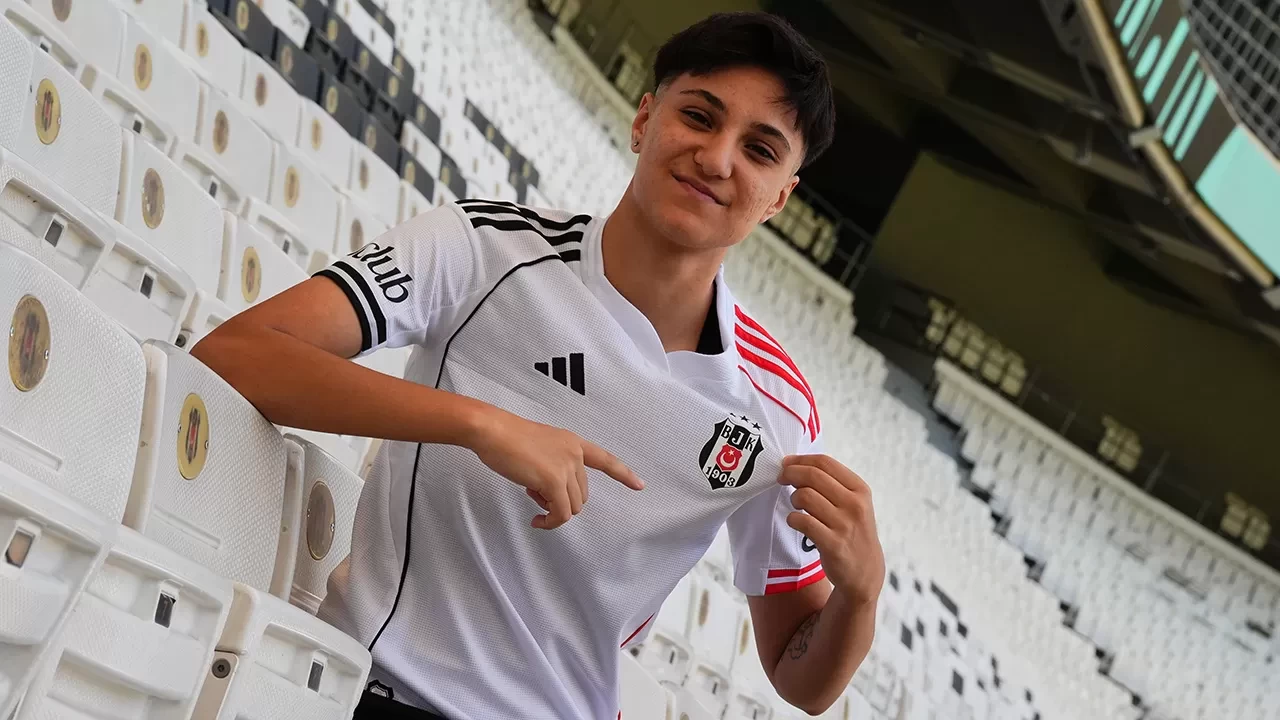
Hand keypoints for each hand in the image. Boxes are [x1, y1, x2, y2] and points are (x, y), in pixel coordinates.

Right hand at [467, 406, 643, 528]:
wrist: (493, 431)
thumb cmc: (507, 438)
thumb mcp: (539, 447)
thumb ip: (552, 465)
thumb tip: (549, 492)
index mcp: (572, 442)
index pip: (605, 459)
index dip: (623, 474)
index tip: (639, 485)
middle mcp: (574, 454)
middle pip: (581, 494)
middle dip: (560, 500)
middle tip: (535, 493)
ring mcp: (566, 467)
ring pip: (571, 506)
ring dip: (552, 509)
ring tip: (530, 494)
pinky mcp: (553, 481)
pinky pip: (561, 513)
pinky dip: (551, 522)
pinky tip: (537, 521)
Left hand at [779, 455, 884, 606]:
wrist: (865, 571)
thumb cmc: (853, 532)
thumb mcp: (854, 503)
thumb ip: (832, 484)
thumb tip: (796, 464)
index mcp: (860, 489)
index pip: (825, 463)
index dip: (800, 460)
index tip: (786, 463)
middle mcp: (855, 504)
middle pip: (813, 476)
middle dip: (790, 474)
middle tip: (781, 479)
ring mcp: (845, 525)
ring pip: (805, 496)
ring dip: (793, 498)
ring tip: (796, 506)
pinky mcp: (833, 544)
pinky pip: (802, 522)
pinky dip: (793, 519)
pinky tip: (796, 522)